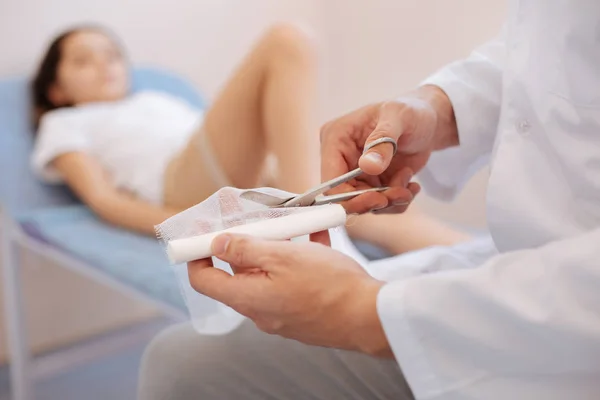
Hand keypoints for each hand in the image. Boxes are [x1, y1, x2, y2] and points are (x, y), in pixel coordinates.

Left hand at [187, 232, 393, 357]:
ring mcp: (283, 313)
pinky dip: (299, 259)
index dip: (198, 256)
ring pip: (270, 273)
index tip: (203, 235)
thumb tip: (217, 243)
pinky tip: (318, 238)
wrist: (370, 317)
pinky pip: (293, 281)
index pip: (205, 280)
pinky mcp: (304, 311)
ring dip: (278, 248)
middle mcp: (261, 310)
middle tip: (260, 221)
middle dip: (248, 244)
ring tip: (295, 225)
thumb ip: (245, 249)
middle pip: (240, 273)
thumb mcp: (282, 257)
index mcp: (248, 298)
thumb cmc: (328, 286)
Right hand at [320, 84, 457, 213]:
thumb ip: (382, 141)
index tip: (378, 199)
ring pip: (364, 203)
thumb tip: (368, 166)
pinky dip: (397, 201)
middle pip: (345, 196)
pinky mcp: (371, 183)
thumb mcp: (399, 117)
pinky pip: (379, 204)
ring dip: (390, 201)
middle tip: (401, 195)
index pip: (330, 179)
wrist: (428, 121)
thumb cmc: (411, 110)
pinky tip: (411, 186)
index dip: (349, 197)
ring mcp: (356, 173)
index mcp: (336, 138)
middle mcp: (341, 157)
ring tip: (409, 184)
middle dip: (374, 201)